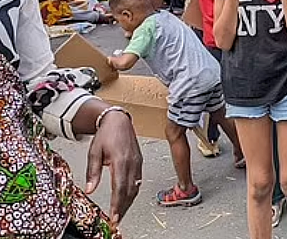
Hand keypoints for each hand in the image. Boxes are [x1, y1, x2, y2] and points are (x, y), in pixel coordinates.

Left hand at [85, 110, 142, 224]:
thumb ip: (93, 172)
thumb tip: (90, 189)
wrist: (119, 121)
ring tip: (121, 214)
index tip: (114, 216)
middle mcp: (132, 162)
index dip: (118, 204)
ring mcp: (138, 162)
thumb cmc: (106, 135)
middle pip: (129, 191)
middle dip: (123, 208)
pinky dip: (132, 192)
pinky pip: (138, 181)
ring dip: (128, 202)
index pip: (120, 187)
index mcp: (120, 160)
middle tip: (117, 221)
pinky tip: (127, 199)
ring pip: (135, 187)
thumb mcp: (94, 152)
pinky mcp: (139, 162)